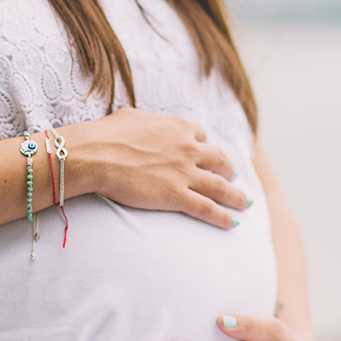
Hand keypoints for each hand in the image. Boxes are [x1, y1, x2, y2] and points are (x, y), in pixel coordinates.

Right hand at [83, 108, 249, 228]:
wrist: (96, 155)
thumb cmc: (107, 134)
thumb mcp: (132, 117)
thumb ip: (148, 123)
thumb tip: (145, 124)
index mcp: (179, 126)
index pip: (201, 136)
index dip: (205, 146)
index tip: (206, 154)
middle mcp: (188, 148)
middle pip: (218, 159)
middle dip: (227, 169)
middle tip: (231, 176)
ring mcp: (185, 173)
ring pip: (220, 186)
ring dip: (235, 195)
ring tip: (244, 203)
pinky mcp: (177, 195)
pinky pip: (207, 208)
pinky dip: (223, 216)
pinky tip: (232, 222)